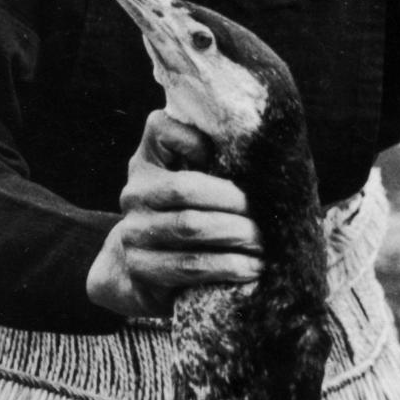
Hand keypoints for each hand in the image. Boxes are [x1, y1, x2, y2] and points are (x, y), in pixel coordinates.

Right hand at [87, 110, 261, 317]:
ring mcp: (132, 231)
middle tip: (267, 214)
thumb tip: (263, 157)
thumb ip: (213, 163)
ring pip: (190, 226)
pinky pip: (190, 265)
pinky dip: (228, 266)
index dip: (194, 139)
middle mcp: (134, 193)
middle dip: (234, 200)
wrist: (146, 270)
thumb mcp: (191, 182)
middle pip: (185, 187)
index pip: (160, 129)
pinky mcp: (140, 268)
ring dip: (236, 234)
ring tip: (264, 242)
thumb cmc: (186, 218)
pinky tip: (252, 267)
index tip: (231, 157)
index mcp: (146, 163)